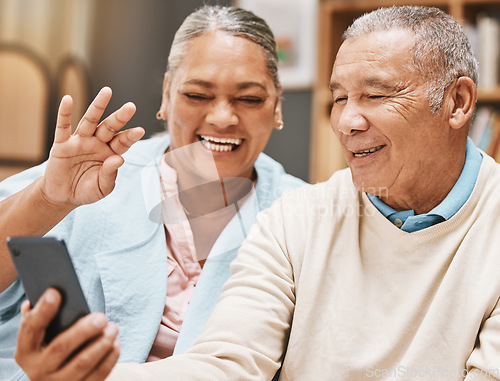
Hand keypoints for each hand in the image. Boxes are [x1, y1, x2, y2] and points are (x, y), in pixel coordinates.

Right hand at [15, 288, 119, 380]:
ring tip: (113, 328)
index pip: (31, 329)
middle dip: (84, 330)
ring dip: (102, 344)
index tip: (55, 293)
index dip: (42, 311)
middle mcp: (38, 370)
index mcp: (26, 351)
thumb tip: (51, 293)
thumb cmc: (47, 349)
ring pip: (82, 363)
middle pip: (61, 347)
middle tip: (102, 317)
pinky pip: (97, 375)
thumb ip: (41, 317)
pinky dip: (109, 358)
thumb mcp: (37, 337)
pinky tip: (115, 344)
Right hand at [41, 87, 144, 207]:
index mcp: (110, 153)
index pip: (123, 142)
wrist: (63, 197)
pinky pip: (63, 127)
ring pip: (90, 121)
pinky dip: (65, 113)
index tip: (140, 130)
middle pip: (110, 127)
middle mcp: (97, 143)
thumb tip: (119, 159)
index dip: (131, 136)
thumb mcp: (102, 187)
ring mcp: (80, 141)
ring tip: (107, 91)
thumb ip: (110, 174)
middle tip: (131, 106)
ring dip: (98, 106)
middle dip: (120, 117)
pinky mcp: (62, 144)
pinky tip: (68, 99)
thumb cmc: (87, 191)